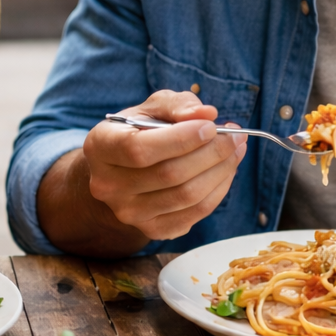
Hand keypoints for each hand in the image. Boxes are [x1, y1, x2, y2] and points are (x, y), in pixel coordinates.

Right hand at [37, 89, 246, 255]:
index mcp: (100, 148)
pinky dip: (218, 190)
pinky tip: (225, 171)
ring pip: (186, 196)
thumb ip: (177, 105)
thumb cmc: (138, 132)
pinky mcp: (152, 230)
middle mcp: (108, 185)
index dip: (180, 139)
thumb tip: (207, 114)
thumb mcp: (150, 108)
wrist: (121, 172)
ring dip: (221, 171)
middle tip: (235, 136)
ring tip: (236, 150)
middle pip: (169, 174)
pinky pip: (195, 213)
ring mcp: (129, 213)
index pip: (139, 149)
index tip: (211, 126)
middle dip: (211, 153)